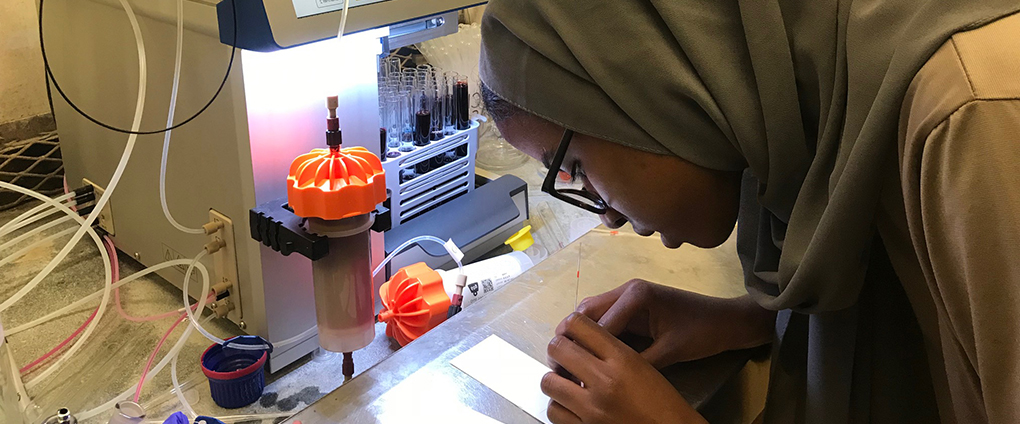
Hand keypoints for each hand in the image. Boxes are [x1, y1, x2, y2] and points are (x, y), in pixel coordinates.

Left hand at [541, 312, 705, 423]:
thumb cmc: (664, 403)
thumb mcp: (644, 365)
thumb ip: (612, 351)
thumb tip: (580, 342)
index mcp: (622, 359)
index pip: (578, 324)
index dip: (570, 326)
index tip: (571, 334)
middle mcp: (605, 380)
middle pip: (557, 348)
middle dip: (557, 350)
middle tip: (564, 357)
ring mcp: (593, 407)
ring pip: (549, 382)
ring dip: (555, 380)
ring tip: (566, 382)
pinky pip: (554, 411)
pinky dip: (558, 406)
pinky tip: (569, 404)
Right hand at [576, 279, 773, 368]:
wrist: (728, 322)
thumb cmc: (703, 332)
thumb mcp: (670, 351)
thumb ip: (638, 362)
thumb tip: (608, 379)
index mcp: (636, 295)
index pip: (597, 322)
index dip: (580, 346)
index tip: (570, 369)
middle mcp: (627, 291)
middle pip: (586, 311)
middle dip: (572, 336)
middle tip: (560, 363)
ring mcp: (629, 298)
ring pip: (593, 315)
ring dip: (581, 336)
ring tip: (570, 362)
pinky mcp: (633, 309)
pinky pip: (607, 321)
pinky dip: (595, 337)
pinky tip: (589, 356)